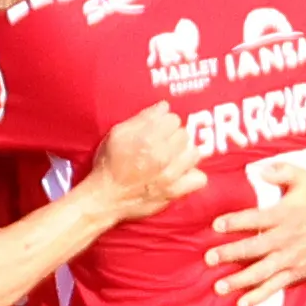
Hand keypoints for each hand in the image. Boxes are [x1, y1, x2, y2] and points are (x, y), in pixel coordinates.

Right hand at [89, 103, 198, 220]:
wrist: (105, 198)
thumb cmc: (108, 164)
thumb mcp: (117, 134)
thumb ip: (142, 118)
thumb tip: (164, 107)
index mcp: (147, 138)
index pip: (173, 118)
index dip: (164, 123)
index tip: (158, 129)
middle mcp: (162, 155)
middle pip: (184, 134)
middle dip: (174, 137)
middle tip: (163, 144)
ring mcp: (170, 174)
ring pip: (195, 153)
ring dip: (185, 154)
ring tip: (173, 158)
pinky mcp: (174, 191)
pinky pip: (200, 178)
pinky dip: (193, 175)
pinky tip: (182, 174)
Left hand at [213, 168, 305, 304]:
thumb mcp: (304, 179)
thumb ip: (283, 171)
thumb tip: (261, 170)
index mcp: (284, 215)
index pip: (256, 218)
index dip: (236, 222)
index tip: (216, 225)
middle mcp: (285, 239)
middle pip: (255, 248)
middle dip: (231, 254)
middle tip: (210, 258)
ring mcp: (289, 259)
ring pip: (262, 271)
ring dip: (240, 280)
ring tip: (219, 286)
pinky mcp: (294, 273)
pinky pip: (274, 286)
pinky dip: (259, 296)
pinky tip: (241, 304)